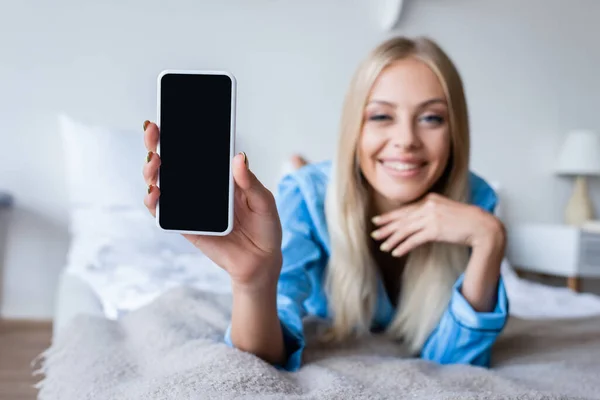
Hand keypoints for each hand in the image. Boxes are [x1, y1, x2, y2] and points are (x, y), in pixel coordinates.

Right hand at [142, 121, 282, 289]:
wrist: (261, 262)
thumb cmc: (265, 228)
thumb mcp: (264, 202)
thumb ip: (250, 182)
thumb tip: (239, 158)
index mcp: (220, 176)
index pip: (195, 150)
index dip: (179, 133)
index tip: (169, 117)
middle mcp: (201, 187)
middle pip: (171, 162)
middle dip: (156, 144)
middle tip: (153, 132)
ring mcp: (190, 205)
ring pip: (161, 183)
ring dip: (152, 170)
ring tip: (155, 163)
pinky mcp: (185, 225)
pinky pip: (163, 212)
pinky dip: (154, 202)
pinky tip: (156, 193)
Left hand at [370, 193, 504, 256]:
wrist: (482, 226)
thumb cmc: (466, 221)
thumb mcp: (446, 210)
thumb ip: (430, 212)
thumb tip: (415, 222)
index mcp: (430, 199)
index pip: (405, 209)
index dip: (390, 217)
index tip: (377, 221)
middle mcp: (428, 206)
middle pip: (402, 219)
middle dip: (386, 227)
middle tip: (374, 234)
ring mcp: (431, 218)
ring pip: (405, 230)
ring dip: (392, 240)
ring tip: (383, 246)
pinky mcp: (435, 230)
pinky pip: (414, 240)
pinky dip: (403, 246)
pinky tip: (396, 252)